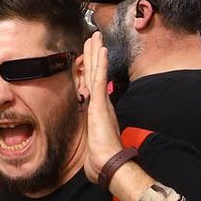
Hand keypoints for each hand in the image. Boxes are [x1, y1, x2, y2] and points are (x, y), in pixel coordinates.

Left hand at [77, 32, 125, 180]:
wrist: (109, 165)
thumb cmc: (101, 161)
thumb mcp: (92, 148)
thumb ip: (92, 145)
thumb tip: (91, 155)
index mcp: (101, 112)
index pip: (94, 86)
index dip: (93, 70)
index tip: (92, 58)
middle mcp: (103, 103)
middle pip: (96, 74)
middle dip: (95, 55)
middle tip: (94, 37)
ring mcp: (102, 102)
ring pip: (98, 72)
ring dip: (97, 52)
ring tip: (96, 36)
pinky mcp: (100, 103)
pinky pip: (99, 79)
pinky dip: (100, 63)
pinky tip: (101, 49)